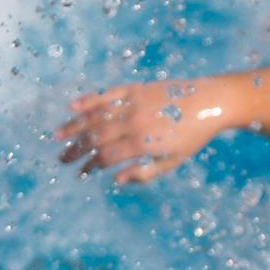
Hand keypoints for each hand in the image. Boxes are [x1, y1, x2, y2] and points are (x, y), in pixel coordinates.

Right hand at [54, 78, 230, 183]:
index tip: (80, 173)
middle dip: (76, 149)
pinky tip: (73, 106)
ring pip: (97, 115)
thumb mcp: (172, 161)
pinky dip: (89, 99)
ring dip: (75, 126)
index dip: (90, 165)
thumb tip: (115, 181)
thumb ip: (143, 173)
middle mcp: (135, 122)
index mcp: (144, 143)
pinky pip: (108, 94)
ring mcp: (135, 103)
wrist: (211, 102)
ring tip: (58, 135)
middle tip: (62, 159)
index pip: (107, 157)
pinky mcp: (137, 88)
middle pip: (97, 137)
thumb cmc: (192, 136)